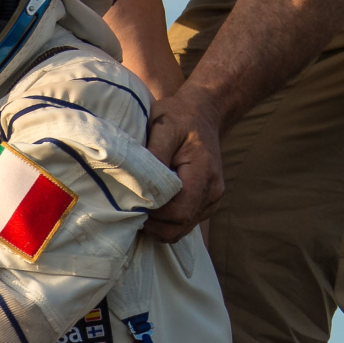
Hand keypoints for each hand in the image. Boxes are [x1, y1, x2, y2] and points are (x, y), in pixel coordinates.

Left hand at [142, 87, 223, 241]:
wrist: (202, 112)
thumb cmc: (179, 117)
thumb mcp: (163, 127)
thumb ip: (154, 156)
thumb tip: (142, 183)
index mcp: (203, 173)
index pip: (179, 212)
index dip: (153, 214)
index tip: (133, 202)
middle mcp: (212, 191)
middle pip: (179, 226)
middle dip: (152, 223)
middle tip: (130, 207)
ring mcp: (211, 200)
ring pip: (180, 230)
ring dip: (157, 225)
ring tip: (139, 206)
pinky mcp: (205, 203)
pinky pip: (183, 224)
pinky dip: (165, 222)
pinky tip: (151, 206)